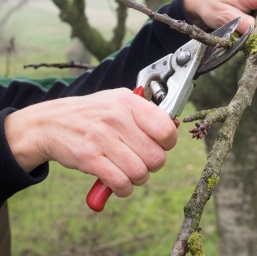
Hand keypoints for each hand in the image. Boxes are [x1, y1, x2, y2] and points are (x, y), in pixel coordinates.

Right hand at [5, 88, 177, 196]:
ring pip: (140, 173)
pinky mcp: (89, 158)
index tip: (159, 145)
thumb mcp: (119, 100)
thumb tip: (173, 127)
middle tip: (142, 161)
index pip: (166, 130)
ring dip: (138, 178)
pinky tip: (118, 182)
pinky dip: (123, 188)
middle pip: (156, 157)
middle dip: (152, 165)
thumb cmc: (92, 113)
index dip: (167, 144)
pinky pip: (120, 183)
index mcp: (129, 102)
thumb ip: (146, 112)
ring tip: (129, 171)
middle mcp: (117, 118)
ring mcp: (102, 138)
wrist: (51, 122)